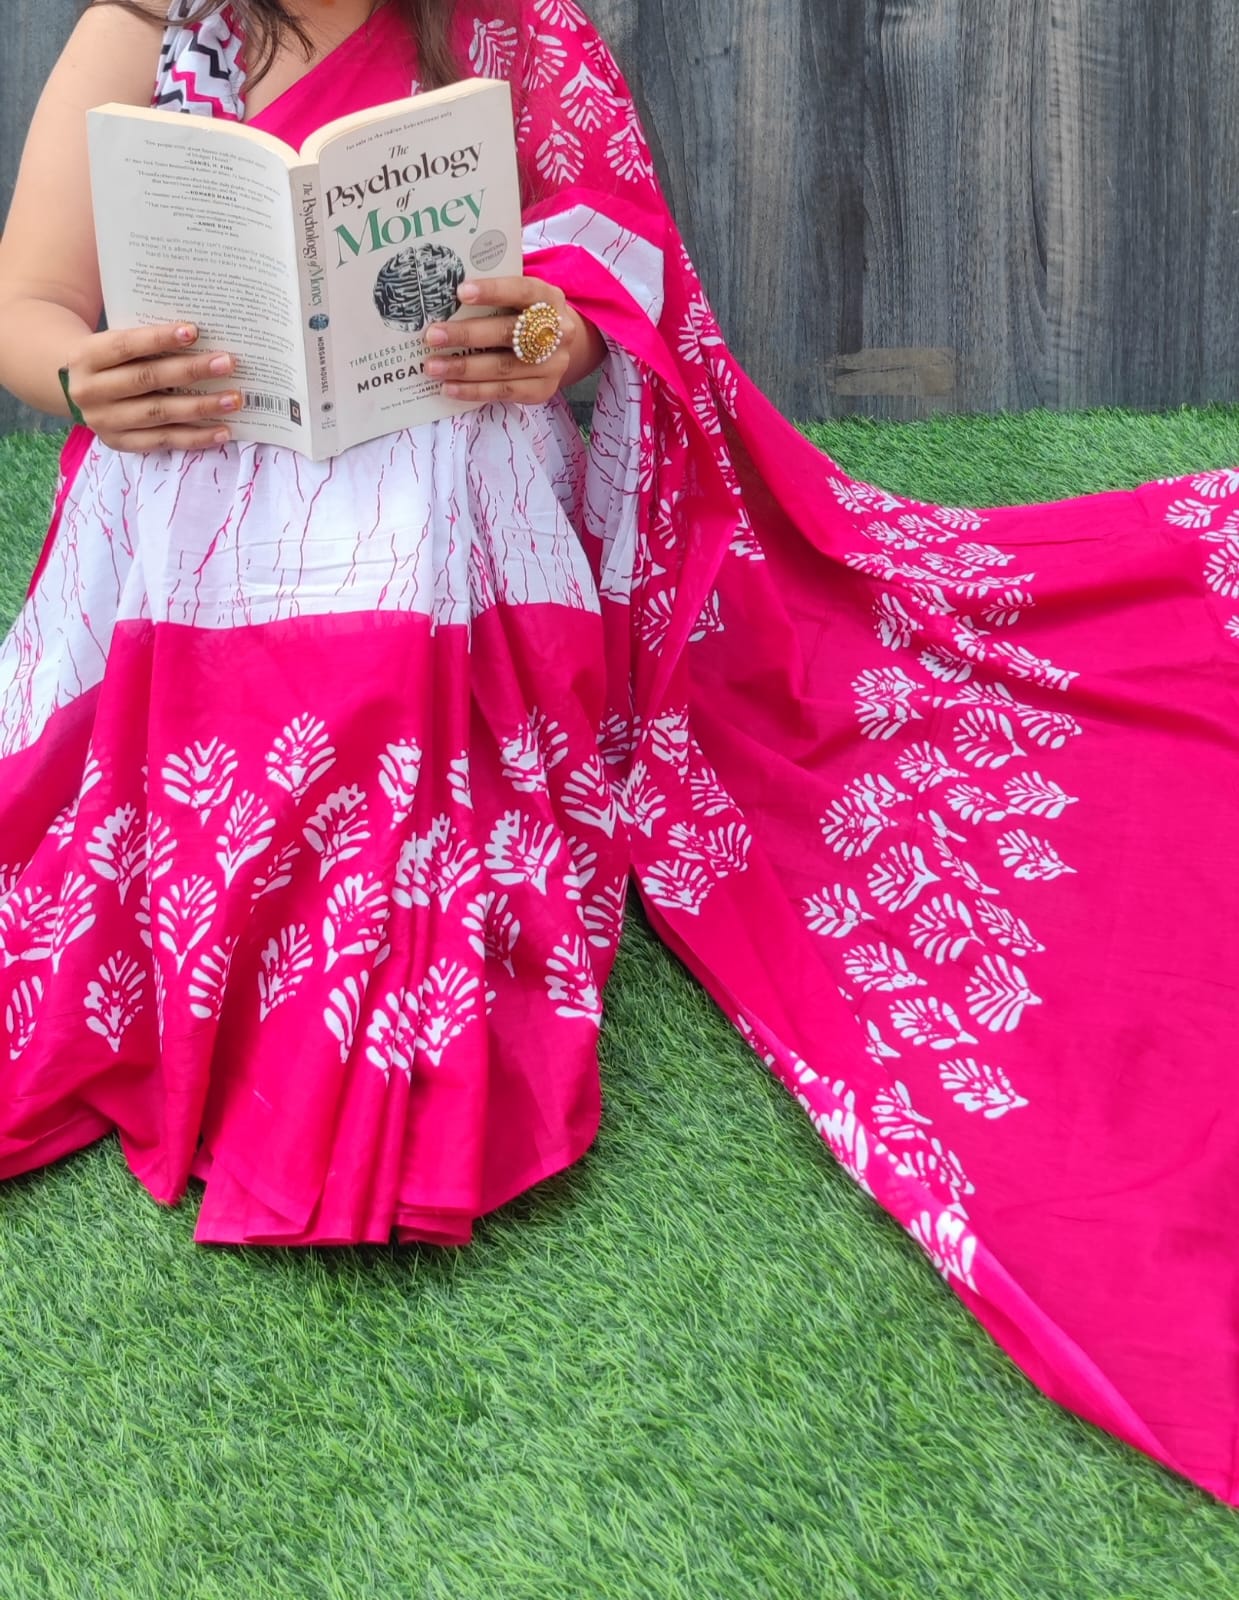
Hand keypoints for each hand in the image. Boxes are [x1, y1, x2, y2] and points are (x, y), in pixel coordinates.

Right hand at [61, 322, 240, 452]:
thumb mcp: (113, 342)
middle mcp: (90, 391)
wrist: (72, 387)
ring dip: (201, 407)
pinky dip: (195, 437)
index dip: (160, 338)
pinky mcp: (120, 443)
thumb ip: (144, 340)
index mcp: (87, 357)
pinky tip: (222, 431)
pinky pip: (163, 441)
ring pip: (158, 414)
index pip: (126, 346)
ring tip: (233, 399)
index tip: (195, 331)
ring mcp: (104, 421)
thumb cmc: (109, 358)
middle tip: (227, 363)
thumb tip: (198, 335)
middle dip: (190, 371)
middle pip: (147, 380)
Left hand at [423, 276, 597, 405]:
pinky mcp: (543, 389)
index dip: (493, 291)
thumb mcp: (518, 298)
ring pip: (503, 367)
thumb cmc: (524, 315)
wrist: (556, 345)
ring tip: (433, 367)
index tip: (461, 292)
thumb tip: (444, 297)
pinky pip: (504, 392)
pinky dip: (473, 391)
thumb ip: (493, 297)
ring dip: (464, 368)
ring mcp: (553, 364)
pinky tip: (449, 387)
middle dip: (466, 334)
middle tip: (433, 336)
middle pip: (508, 332)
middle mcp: (557, 331)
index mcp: (548, 298)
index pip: (521, 291)